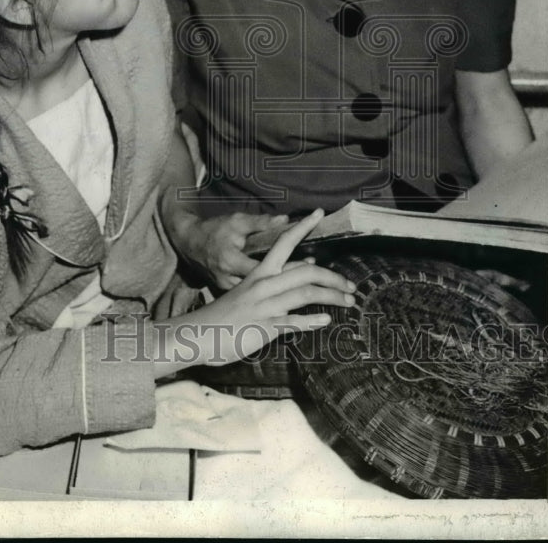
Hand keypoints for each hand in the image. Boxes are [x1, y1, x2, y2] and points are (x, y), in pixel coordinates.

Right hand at [153, 210, 355, 375]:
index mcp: (257, 272)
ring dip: (330, 296)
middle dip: (332, 277)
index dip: (302, 227)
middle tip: (351, 284)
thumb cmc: (221, 312)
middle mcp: (262, 285)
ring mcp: (264, 306)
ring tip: (348, 301)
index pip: (283, 242)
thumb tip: (293, 273)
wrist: (197, 333)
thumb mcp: (241, 288)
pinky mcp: (263, 326)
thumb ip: (266, 277)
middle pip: (305, 273)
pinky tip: (326, 321)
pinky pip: (292, 321)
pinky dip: (311, 321)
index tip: (319, 214)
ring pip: (304, 294)